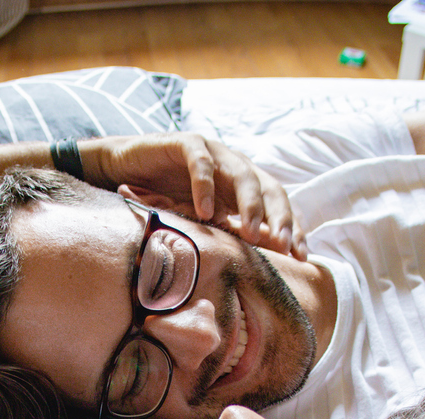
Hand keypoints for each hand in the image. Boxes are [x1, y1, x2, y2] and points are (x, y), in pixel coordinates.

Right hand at [85, 133, 305, 258]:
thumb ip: (225, 235)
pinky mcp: (185, 143)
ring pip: (242, 175)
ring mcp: (213, 153)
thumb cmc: (162, 199)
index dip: (292, 228)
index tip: (301, 257)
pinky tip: (205, 211)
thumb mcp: (199, 223)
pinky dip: (205, 186)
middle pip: (269, 188)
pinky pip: (201, 163)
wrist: (123, 170)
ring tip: (252, 234)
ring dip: (250, 206)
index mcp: (242, 186)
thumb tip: (255, 269)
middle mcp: (233, 166)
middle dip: (280, 218)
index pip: (277, 205)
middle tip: (285, 246)